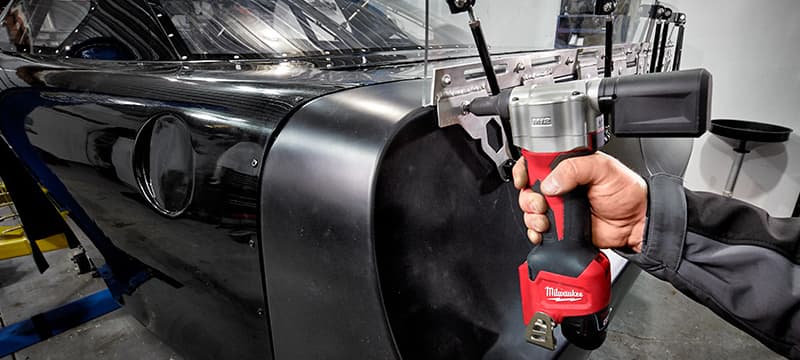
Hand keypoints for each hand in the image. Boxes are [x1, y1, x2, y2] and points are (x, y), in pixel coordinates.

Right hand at [512, 152, 647, 251]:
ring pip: (530, 211)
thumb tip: (550, 183)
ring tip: (546, 220)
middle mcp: (560, 186)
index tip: (524, 179)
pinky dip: (535, 233)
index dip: (524, 170)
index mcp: (567, 167)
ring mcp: (559, 207)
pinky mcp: (560, 227)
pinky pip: (538, 230)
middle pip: (528, 189)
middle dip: (528, 198)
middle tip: (541, 204)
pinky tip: (543, 232)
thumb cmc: (626, 192)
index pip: (535, 163)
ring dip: (532, 217)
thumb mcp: (603, 169)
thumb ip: (574, 169)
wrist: (636, 224)